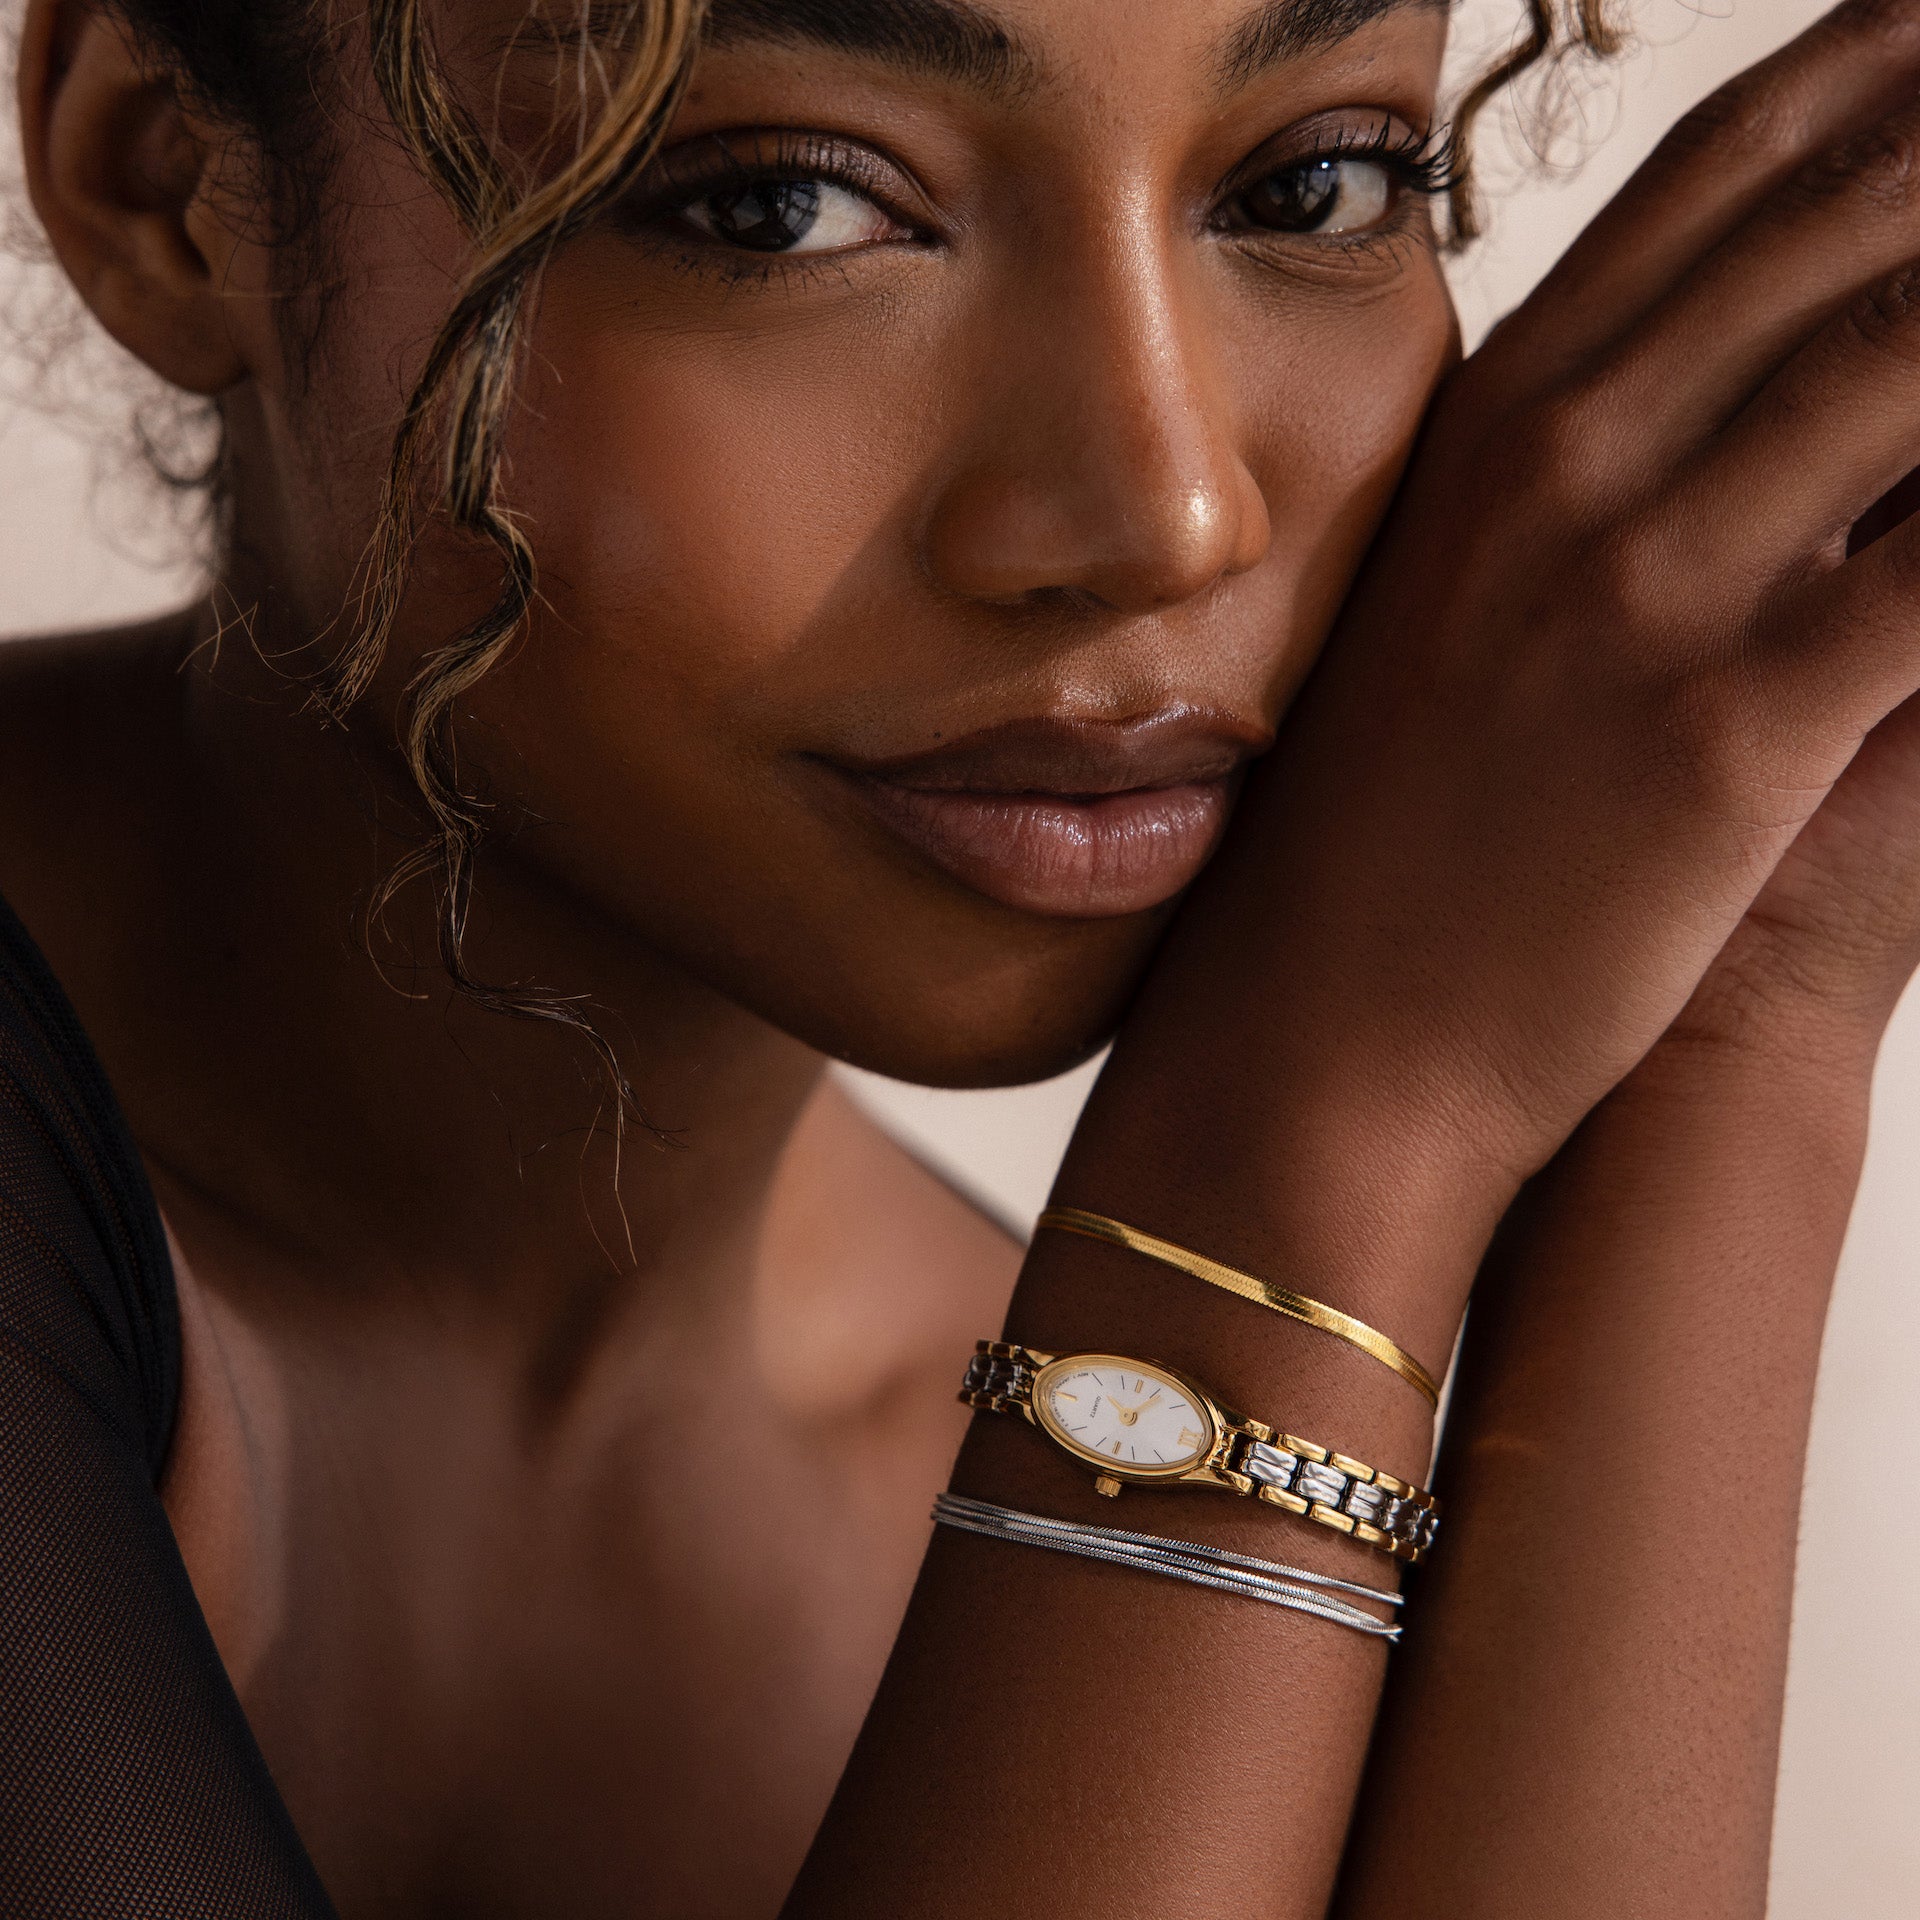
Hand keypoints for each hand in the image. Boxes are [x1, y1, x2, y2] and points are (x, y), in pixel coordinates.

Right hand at [1150, 0, 1919, 1215]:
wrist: (1328, 1029)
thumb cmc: (1382, 832)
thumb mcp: (1440, 600)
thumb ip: (1558, 474)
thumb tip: (1691, 393)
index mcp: (1499, 423)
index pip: (1723, 173)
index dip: (1878, 67)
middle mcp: (1568, 465)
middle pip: (1849, 215)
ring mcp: (1643, 587)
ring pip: (1916, 347)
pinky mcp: (1729, 726)